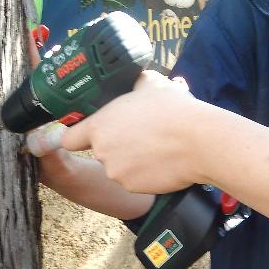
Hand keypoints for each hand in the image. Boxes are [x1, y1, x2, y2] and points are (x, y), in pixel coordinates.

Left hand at [61, 71, 205, 193]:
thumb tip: (134, 80)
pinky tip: (162, 162)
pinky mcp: (134, 187)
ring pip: (118, 167)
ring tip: (155, 148)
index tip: (88, 133)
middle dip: (115, 145)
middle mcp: (102, 151)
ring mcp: (117, 172)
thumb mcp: (150, 84)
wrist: (199, 141)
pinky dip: (145, 174)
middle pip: (101, 151)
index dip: (78, 136)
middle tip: (139, 134)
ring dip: (131, 160)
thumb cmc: (173, 109)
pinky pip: (135, 180)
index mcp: (99, 125)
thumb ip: (133, 85)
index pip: (69, 139)